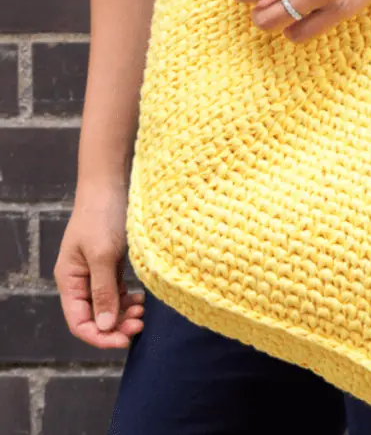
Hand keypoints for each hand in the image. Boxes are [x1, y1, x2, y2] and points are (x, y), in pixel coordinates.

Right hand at [54, 184, 143, 348]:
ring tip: (143, 312)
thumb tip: (105, 325)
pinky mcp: (111, 265)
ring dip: (124, 314)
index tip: (125, 340)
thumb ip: (103, 291)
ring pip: (108, 306)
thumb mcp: (102, 255)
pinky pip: (117, 293)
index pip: (79, 321)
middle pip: (94, 317)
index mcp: (69, 280)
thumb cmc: (102, 216)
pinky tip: (142, 300)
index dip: (99, 336)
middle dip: (116, 326)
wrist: (111, 186)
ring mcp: (96, 273)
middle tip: (140, 324)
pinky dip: (128, 300)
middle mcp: (80, 280)